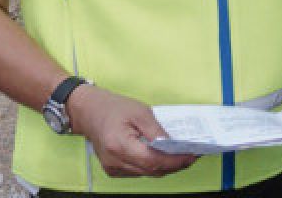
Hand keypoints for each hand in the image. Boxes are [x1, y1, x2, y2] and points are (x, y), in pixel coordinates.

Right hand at [67, 84, 197, 177]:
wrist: (89, 112)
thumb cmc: (114, 108)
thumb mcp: (140, 112)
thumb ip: (156, 131)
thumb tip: (173, 144)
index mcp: (120, 145)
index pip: (153, 161)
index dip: (175, 161)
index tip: (192, 155)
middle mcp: (114, 161)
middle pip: (151, 170)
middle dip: (175, 165)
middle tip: (192, 155)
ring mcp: (112, 167)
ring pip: (146, 173)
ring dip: (165, 167)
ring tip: (183, 156)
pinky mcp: (113, 169)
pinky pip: (138, 171)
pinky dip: (153, 166)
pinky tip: (165, 157)